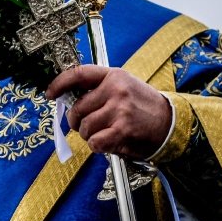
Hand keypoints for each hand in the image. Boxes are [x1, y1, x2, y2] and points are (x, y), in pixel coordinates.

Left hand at [46, 66, 171, 158]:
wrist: (171, 123)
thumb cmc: (144, 106)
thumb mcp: (124, 87)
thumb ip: (99, 89)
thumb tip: (68, 99)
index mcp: (114, 76)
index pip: (78, 74)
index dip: (59, 83)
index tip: (50, 94)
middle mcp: (116, 90)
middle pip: (77, 109)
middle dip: (77, 121)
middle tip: (89, 124)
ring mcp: (119, 110)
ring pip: (84, 127)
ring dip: (89, 134)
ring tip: (105, 132)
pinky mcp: (122, 131)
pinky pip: (94, 142)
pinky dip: (98, 146)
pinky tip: (110, 141)